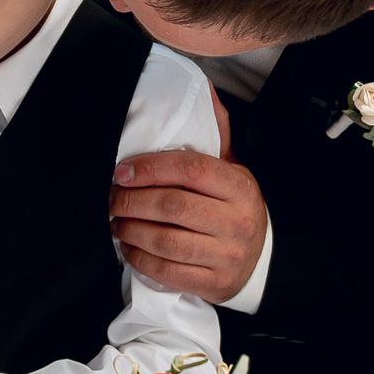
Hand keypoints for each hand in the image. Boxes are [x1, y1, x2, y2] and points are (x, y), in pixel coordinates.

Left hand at [109, 149, 268, 302]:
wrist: (261, 260)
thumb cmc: (234, 208)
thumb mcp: (233, 169)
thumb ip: (214, 133)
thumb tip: (203, 89)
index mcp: (240, 188)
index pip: (191, 169)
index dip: (150, 167)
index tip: (122, 171)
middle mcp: (237, 222)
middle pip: (173, 206)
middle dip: (132, 201)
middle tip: (111, 198)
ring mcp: (226, 256)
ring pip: (167, 242)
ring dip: (131, 231)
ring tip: (116, 222)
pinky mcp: (214, 284)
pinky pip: (168, 272)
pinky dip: (140, 259)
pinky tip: (128, 248)